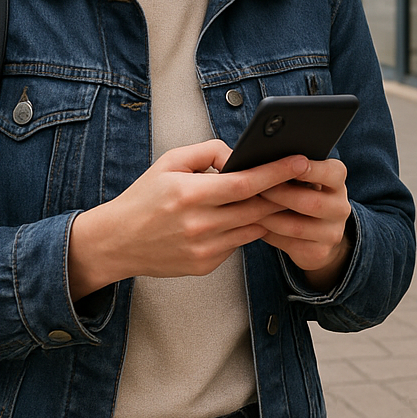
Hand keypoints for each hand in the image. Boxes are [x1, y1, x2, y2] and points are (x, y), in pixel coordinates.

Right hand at [66, 139, 306, 299]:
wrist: (117, 242)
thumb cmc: (144, 197)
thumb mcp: (169, 162)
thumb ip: (208, 152)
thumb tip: (240, 155)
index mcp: (190, 194)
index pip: (246, 183)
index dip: (276, 172)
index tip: (299, 161)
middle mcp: (199, 225)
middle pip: (257, 208)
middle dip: (280, 193)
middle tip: (298, 178)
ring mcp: (203, 249)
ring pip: (253, 228)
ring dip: (265, 213)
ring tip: (271, 196)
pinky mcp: (205, 265)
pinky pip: (238, 244)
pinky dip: (243, 229)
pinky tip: (237, 218)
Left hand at [256, 158, 352, 290]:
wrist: (319, 234)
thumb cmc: (301, 193)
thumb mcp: (303, 179)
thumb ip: (289, 168)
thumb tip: (258, 160)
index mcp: (338, 182)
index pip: (332, 173)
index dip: (311, 169)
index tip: (287, 163)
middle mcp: (340, 207)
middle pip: (312, 202)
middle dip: (280, 195)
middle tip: (256, 188)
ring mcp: (332, 233)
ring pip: (297, 227)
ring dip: (269, 217)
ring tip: (247, 208)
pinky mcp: (319, 252)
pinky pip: (289, 244)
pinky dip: (269, 234)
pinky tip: (254, 226)